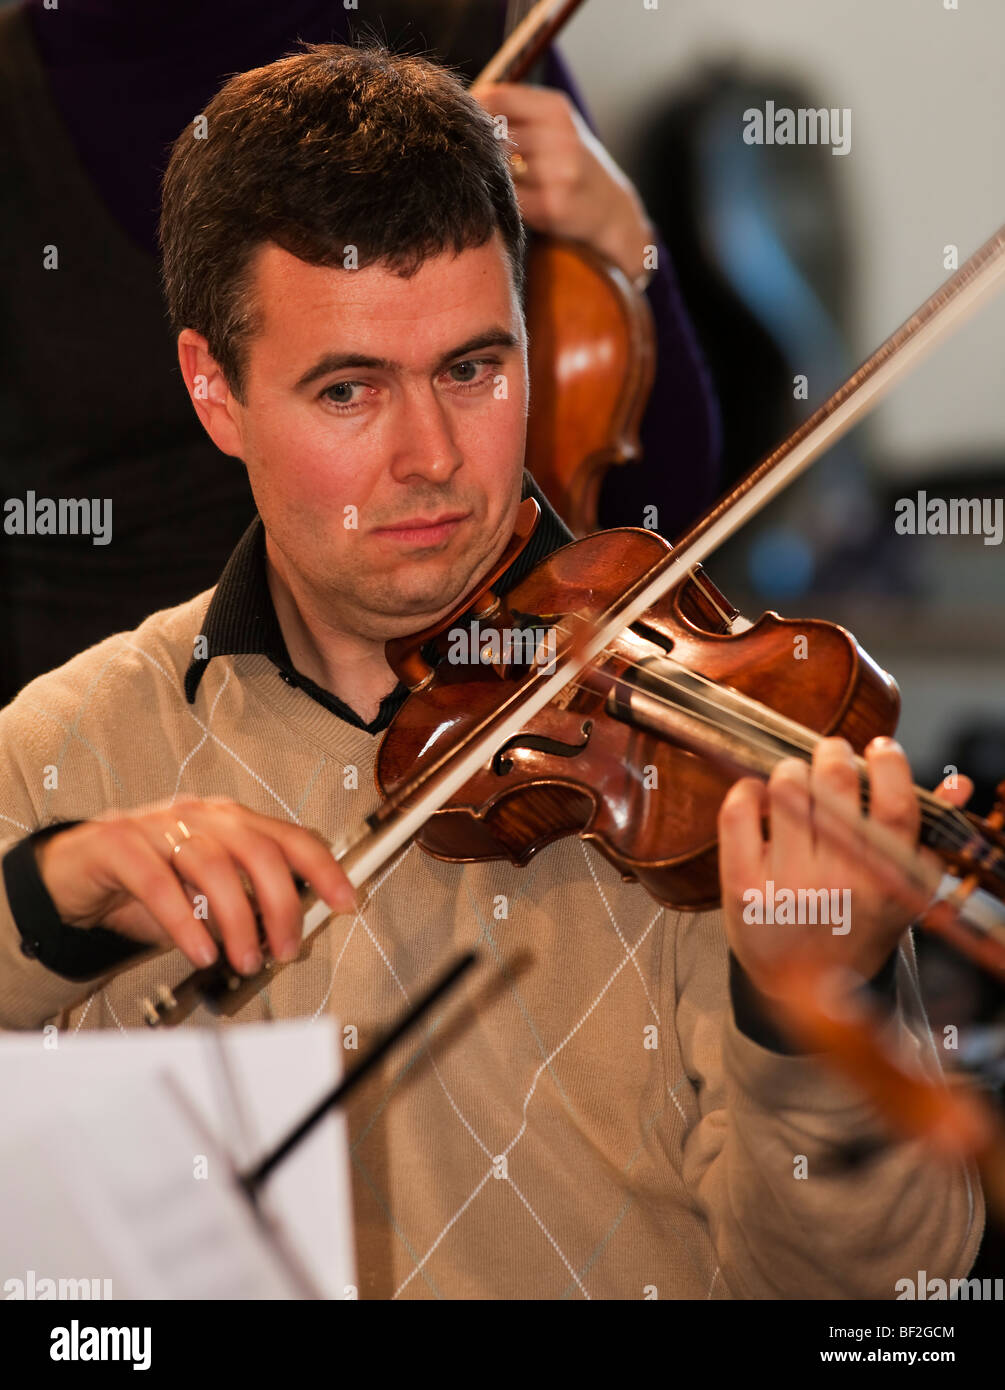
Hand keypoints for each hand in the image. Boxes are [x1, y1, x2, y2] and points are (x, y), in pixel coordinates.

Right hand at [34, 798, 355, 974]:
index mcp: (231, 822)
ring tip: (244, 958)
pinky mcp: (119, 845)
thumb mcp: (207, 898)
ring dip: (236, 919)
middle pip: (258, 850)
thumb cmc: (147, 885)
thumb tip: (293, 944)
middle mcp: (201, 816)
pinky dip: (185, 921)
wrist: (74, 876)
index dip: (324, 868)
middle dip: (281, 904)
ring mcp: (158, 826)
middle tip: (284, 950)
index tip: (345, 902)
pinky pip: (158, 882)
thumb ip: (248, 912)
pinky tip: (199, 949)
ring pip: (212, 865)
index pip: (290, 836)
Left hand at [472, 82, 655, 282]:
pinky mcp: (552, 206)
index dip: (471, 111)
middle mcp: (561, 137)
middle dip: (477, 148)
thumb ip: (515, 112)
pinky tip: (504, 200)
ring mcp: (559, 173)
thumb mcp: (555, 125)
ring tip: (491, 180)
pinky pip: (507, 199)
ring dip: (488, 176)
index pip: (497, 98)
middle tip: (466, 157)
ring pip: (498, 169)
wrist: (611, 210)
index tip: (459, 125)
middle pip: (493, 135)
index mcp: (557, 109)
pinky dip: (499, 199)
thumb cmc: (572, 163)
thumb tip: (463, 104)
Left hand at [717, 737, 971, 999]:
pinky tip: (758, 797)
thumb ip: (928, 836)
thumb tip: (959, 783)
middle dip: (833, 754)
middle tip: (831, 754)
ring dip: (791, 771)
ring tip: (796, 778)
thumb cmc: (858, 926)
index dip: (889, 765)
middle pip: (836, 785)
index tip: (881, 748)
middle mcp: (839, 883)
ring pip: (788, 789)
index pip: (895, 807)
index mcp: (885, 883)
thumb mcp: (903, 891)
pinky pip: (738, 813)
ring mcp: (787, 885)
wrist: (805, 987)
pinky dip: (747, 791)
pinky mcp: (742, 887)